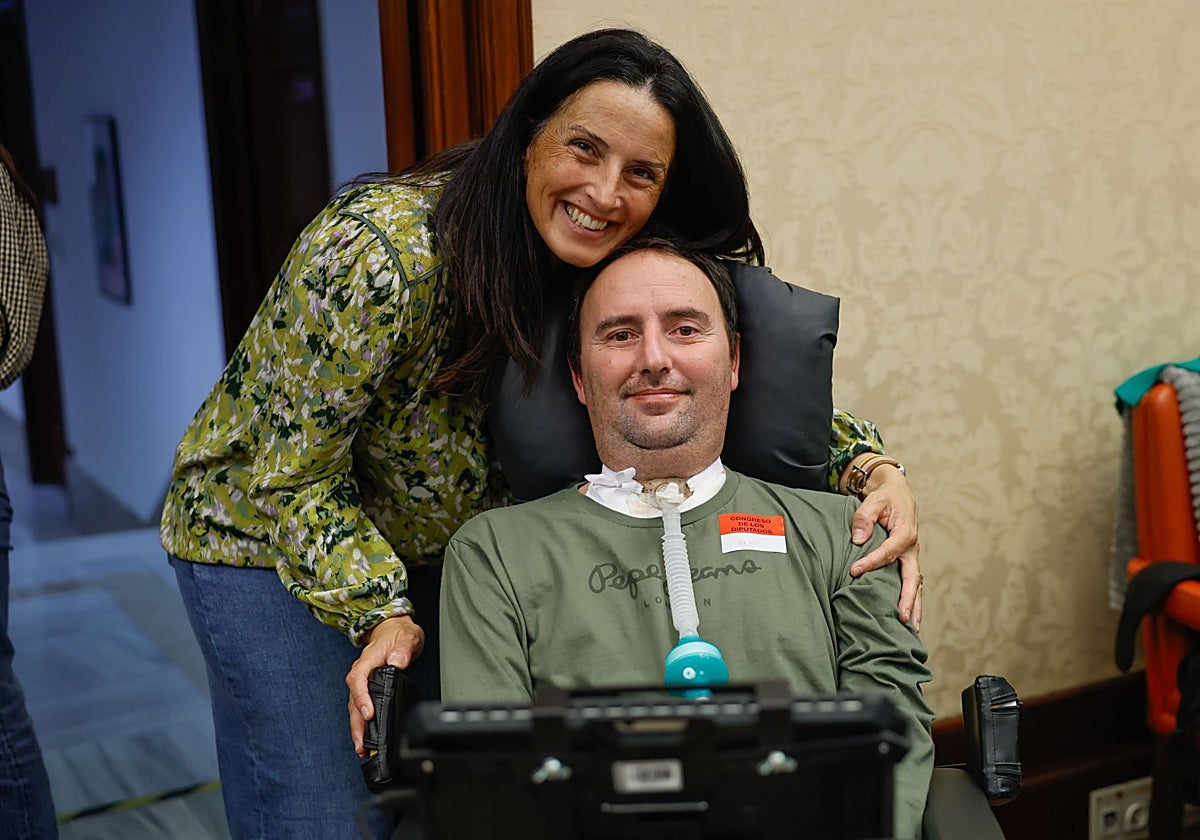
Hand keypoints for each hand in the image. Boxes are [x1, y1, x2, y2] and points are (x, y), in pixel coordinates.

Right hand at [346, 615, 424, 756]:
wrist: (394, 630)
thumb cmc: (399, 634)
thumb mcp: (406, 637)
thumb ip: (403, 649)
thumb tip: (397, 662)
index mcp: (368, 659)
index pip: (358, 679)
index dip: (361, 697)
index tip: (368, 713)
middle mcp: (362, 671)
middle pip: (353, 699)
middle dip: (356, 723)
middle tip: (361, 743)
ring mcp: (363, 681)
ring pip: (355, 706)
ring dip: (357, 727)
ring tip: (361, 747)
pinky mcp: (367, 688)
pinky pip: (360, 706)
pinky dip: (361, 723)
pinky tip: (365, 737)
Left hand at [847, 464, 921, 629]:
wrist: (897, 493)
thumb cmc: (885, 497)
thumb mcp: (874, 500)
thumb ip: (864, 517)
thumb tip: (858, 538)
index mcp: (905, 533)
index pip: (888, 552)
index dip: (872, 562)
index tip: (854, 571)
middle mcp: (911, 548)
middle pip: (913, 578)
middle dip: (908, 599)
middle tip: (902, 618)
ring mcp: (911, 557)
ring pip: (916, 586)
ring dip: (914, 607)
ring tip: (912, 629)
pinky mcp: (906, 562)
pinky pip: (911, 584)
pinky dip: (911, 601)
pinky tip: (908, 619)